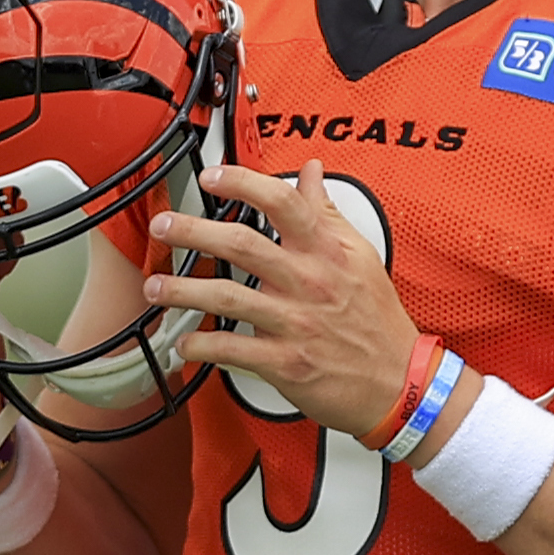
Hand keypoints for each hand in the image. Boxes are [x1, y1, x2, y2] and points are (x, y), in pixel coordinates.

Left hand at [140, 159, 421, 438]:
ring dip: (182, 290)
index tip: (211, 177)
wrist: (398, 383)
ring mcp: (295, 322)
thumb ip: (326, 212)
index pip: (282, 202)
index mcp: (326, 251)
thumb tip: (309, 171)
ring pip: (226, 296)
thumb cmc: (377, 320)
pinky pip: (231, 349)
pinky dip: (201, 345)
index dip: (242, 184)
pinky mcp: (285, 362)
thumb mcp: (360, 255)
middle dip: (193, 232)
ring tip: (155, 287)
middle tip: (163, 227)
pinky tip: (183, 342)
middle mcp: (308, 281)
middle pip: (241, 244)